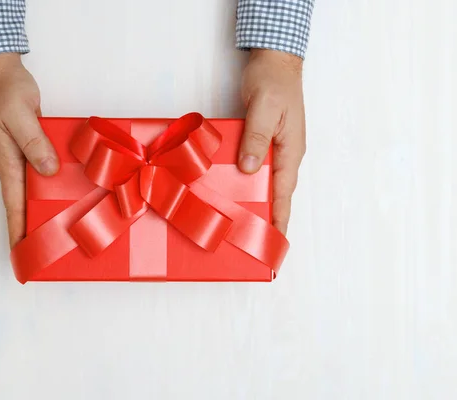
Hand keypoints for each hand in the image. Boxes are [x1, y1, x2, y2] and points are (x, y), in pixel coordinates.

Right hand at [0, 54, 58, 247]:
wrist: (2, 74)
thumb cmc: (5, 94)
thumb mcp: (19, 117)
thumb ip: (34, 144)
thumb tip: (48, 171)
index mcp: (7, 164)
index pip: (13, 206)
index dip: (17, 233)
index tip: (20, 257)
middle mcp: (16, 166)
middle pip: (25, 205)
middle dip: (33, 230)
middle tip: (49, 253)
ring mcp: (25, 158)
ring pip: (37, 191)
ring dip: (46, 209)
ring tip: (64, 230)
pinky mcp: (35, 149)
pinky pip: (46, 173)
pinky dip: (55, 185)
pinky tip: (72, 192)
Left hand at [238, 49, 305, 234]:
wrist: (274, 61)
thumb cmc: (273, 81)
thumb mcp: (264, 108)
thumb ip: (257, 138)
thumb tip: (250, 168)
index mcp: (291, 149)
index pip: (284, 191)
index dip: (280, 217)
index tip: (276, 241)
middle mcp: (285, 153)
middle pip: (277, 192)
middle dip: (270, 217)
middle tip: (257, 242)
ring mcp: (275, 147)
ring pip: (266, 181)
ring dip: (258, 200)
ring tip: (244, 223)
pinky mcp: (263, 141)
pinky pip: (256, 166)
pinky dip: (248, 180)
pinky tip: (234, 189)